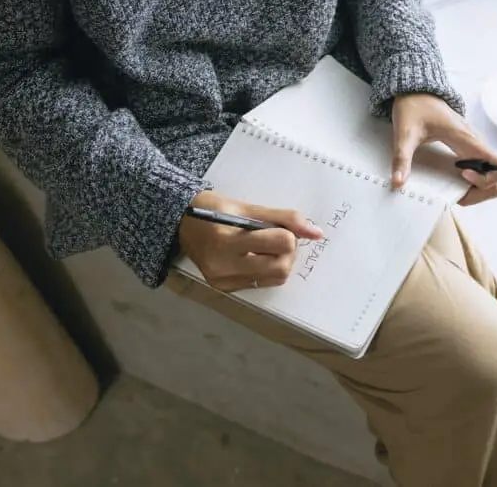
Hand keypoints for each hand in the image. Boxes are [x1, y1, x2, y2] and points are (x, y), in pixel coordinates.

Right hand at [178, 190, 323, 291]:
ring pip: (275, 278)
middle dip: (288, 251)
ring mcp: (223, 281)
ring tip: (266, 247)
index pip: (281, 242)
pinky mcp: (224, 289)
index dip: (287, 233)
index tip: (277, 226)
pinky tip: (254, 257)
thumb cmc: (212, 209)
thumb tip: (317, 233)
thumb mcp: (246, 206)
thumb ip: (284, 218)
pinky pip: (261, 283)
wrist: (179, 223)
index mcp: (227, 240)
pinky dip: (266, 269)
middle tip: (277, 238)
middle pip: (282, 267)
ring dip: (280, 262)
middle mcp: (224, 266)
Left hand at [391, 93, 496, 205]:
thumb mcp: (405, 133)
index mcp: (468, 140)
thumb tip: (398, 182)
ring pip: (493, 176)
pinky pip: (482, 169)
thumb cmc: (414, 107)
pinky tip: (452, 179)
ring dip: (478, 188)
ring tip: (454, 187)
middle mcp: (476, 144)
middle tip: (458, 190)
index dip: (486, 180)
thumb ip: (402, 158)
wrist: (415, 91)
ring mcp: (474, 146)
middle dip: (482, 191)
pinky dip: (472, 181)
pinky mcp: (468, 148)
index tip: (462, 175)